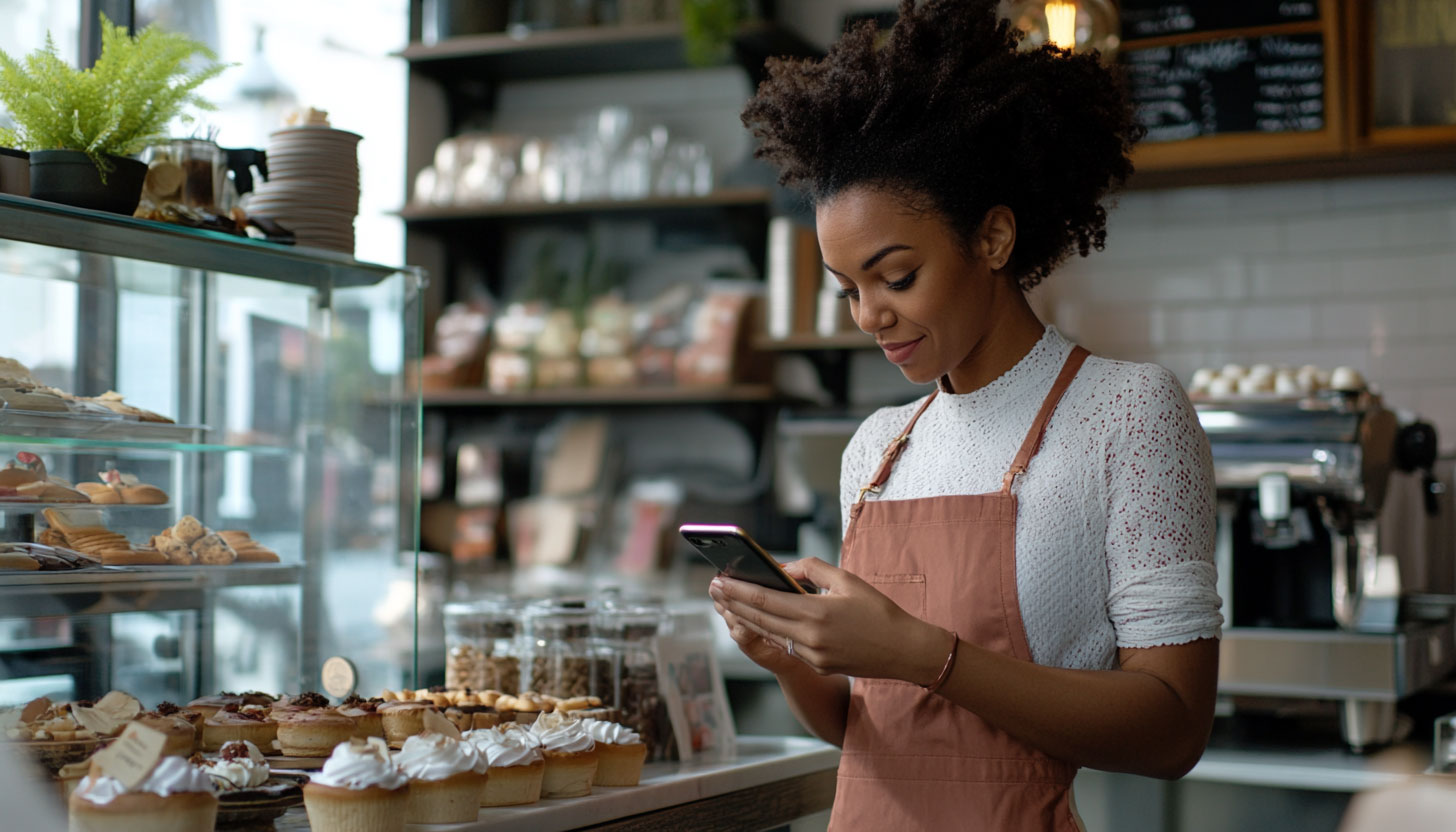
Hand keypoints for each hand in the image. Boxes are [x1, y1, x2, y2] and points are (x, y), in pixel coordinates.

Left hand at [708, 557, 945, 683]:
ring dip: (746, 618)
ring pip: (769, 634)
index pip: (765, 600)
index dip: (738, 590)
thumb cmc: (879, 611)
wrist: (904, 650)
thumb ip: (811, 570)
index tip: (719, 580)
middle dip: (733, 603)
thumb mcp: (846, 580)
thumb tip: (783, 570)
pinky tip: (758, 620)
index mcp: (816, 613)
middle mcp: (809, 638)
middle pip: (759, 619)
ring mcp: (812, 655)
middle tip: (713, 589)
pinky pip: (787, 645)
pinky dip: (770, 631)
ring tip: (727, 604)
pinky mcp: (818, 666)